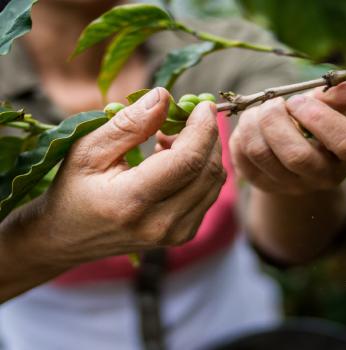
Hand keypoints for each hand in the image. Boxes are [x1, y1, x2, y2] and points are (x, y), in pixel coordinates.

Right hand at [26, 88, 224, 266]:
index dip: (203, 128)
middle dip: (208, 137)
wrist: (69, 236)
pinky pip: (208, 195)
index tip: (203, 105)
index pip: (187, 161)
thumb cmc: (73, 189)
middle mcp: (160, 224)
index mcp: (131, 202)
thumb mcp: (89, 150)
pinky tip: (175, 162)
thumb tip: (164, 97)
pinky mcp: (182, 235)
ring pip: (213, 183)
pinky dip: (200, 171)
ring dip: (204, 153)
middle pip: (207, 172)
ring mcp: (174, 234)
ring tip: (173, 140)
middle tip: (186, 118)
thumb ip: (129, 124)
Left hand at [229, 82, 345, 194]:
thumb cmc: (319, 126)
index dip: (319, 117)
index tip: (297, 101)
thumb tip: (341, 88)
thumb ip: (336, 100)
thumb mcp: (333, 112)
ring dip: (252, 123)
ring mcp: (288, 184)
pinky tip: (249, 127)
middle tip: (272, 103)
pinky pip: (240, 157)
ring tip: (257, 111)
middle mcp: (319, 177)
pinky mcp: (261, 183)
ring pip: (260, 153)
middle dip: (275, 120)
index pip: (343, 142)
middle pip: (294, 155)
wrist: (297, 157)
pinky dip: (240, 135)